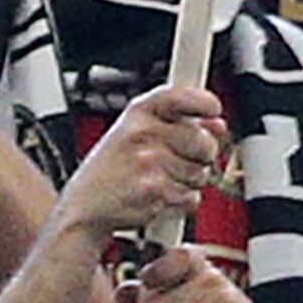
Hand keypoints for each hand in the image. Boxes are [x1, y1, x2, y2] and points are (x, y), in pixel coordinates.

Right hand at [57, 85, 224, 242]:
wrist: (84, 206)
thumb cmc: (112, 169)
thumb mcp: (135, 134)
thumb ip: (180, 124)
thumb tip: (218, 125)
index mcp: (138, 113)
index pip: (182, 96)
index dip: (205, 102)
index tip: (213, 111)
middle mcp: (142, 132)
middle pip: (204, 142)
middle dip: (201, 156)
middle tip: (179, 160)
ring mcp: (148, 161)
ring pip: (201, 173)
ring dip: (187, 182)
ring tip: (160, 180)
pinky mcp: (155, 191)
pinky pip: (191, 197)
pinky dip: (179, 202)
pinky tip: (157, 197)